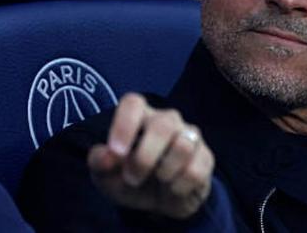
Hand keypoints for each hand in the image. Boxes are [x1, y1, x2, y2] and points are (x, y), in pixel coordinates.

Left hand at [87, 93, 214, 218]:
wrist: (161, 202)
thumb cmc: (131, 179)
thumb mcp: (107, 176)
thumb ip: (100, 163)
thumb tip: (108, 156)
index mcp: (141, 117)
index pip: (134, 103)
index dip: (124, 124)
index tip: (116, 152)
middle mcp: (168, 121)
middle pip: (163, 125)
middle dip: (145, 158)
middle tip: (132, 178)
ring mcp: (190, 136)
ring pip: (183, 146)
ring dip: (164, 173)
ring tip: (158, 181)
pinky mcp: (206, 157)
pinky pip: (195, 171)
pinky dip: (178, 188)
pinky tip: (173, 189)